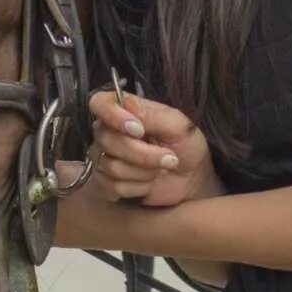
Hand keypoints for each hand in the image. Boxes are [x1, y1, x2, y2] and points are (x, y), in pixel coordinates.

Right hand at [87, 89, 221, 207]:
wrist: (192, 180)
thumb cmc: (187, 147)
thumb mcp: (179, 126)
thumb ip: (152, 115)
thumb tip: (128, 106)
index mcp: (124, 111)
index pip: (99, 103)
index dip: (113, 115)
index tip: (138, 130)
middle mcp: (109, 132)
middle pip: (107, 140)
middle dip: (143, 154)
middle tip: (169, 157)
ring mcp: (104, 158)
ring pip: (112, 166)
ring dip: (144, 172)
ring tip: (160, 170)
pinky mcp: (106, 184)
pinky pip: (113, 187)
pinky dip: (138, 188)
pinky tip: (149, 183)